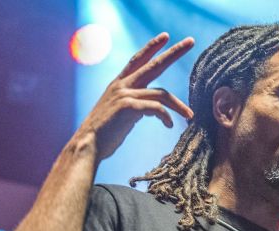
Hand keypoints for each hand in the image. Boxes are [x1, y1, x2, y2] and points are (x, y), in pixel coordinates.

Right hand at [75, 33, 194, 160]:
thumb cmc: (104, 134)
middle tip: (191, 41)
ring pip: (162, 93)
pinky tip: (169, 125)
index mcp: (119, 84)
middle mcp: (122, 85)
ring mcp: (125, 94)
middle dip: (174, 52)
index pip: (138, 59)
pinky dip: (166, 117)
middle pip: (154, 64)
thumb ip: (133, 104)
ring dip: (179, 105)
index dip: (151, 47)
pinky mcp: (128, 107)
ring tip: (189, 116)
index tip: (165, 36)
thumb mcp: (119, 112)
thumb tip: (150, 107)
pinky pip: (156, 108)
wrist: (87, 144)